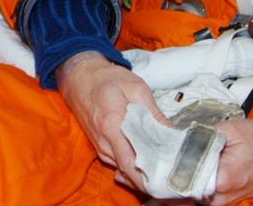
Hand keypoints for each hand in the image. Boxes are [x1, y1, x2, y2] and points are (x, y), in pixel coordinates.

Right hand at [55, 51, 162, 192]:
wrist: (79, 76)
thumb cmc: (107, 79)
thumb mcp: (136, 88)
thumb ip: (154, 113)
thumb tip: (173, 134)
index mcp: (112, 126)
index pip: (130, 165)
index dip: (149, 177)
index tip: (168, 176)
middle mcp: (104, 142)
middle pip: (129, 172)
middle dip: (151, 176)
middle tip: (171, 170)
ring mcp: (100, 146)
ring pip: (124, 170)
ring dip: (142, 170)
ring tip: (162, 163)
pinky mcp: (99, 147)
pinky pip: (118, 163)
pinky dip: (132, 164)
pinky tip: (146, 157)